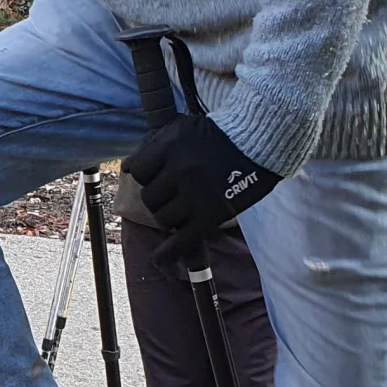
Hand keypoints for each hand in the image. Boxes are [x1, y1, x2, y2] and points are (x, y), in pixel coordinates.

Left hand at [125, 114, 280, 261]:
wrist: (259, 141)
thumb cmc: (219, 134)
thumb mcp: (182, 127)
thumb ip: (156, 145)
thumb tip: (127, 167)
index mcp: (169, 145)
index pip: (138, 170)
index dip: (145, 175)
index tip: (155, 177)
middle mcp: (179, 170)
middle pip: (149, 197)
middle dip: (158, 197)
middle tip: (174, 194)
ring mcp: (195, 194)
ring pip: (162, 218)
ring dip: (168, 217)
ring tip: (181, 210)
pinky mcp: (211, 215)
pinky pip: (182, 240)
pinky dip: (169, 253)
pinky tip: (160, 259)